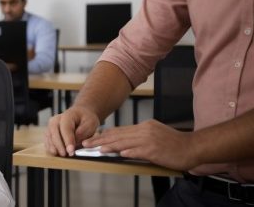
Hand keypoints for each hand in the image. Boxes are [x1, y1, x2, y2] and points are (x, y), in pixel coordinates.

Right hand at [45, 106, 99, 155]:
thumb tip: (75, 141)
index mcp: (68, 115)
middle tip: (65, 154)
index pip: (66, 128)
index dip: (68, 139)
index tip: (71, 150)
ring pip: (49, 135)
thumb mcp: (91, 123)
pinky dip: (50, 146)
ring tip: (59, 155)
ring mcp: (51, 125)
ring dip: (53, 146)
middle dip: (59, 144)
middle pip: (54, 131)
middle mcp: (57, 119)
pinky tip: (54, 152)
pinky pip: (47, 139)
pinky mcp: (49, 131)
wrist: (80, 114)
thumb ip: (83, 132)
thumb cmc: (85, 119)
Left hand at [82, 120, 197, 170]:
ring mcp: (150, 140)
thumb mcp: (155, 134)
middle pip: (118, 135)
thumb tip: (123, 145)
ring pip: (125, 142)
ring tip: (96, 149)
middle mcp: (145, 130)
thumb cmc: (175, 144)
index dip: (105, 135)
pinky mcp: (155, 150)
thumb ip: (140, 137)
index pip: (120, 131)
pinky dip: (128, 152)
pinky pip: (138, 151)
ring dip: (109, 146)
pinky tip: (118, 154)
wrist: (193, 147)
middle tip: (86, 143)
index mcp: (144, 126)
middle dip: (100, 140)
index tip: (92, 138)